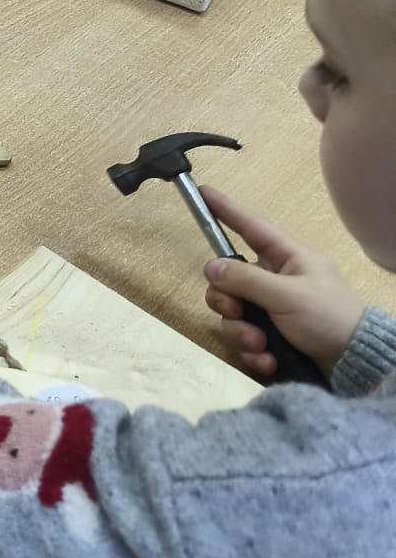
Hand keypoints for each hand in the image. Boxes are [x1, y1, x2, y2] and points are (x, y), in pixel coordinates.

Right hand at [200, 187, 364, 377]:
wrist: (354, 364)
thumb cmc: (328, 318)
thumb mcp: (288, 296)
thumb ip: (246, 280)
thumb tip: (211, 268)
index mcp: (287, 258)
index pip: (251, 227)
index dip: (226, 210)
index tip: (203, 193)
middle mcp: (275, 280)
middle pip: (229, 279)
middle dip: (228, 302)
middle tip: (237, 313)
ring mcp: (272, 308)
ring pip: (233, 313)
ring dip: (242, 333)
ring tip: (261, 346)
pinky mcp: (271, 334)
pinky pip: (243, 338)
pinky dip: (253, 351)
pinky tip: (269, 360)